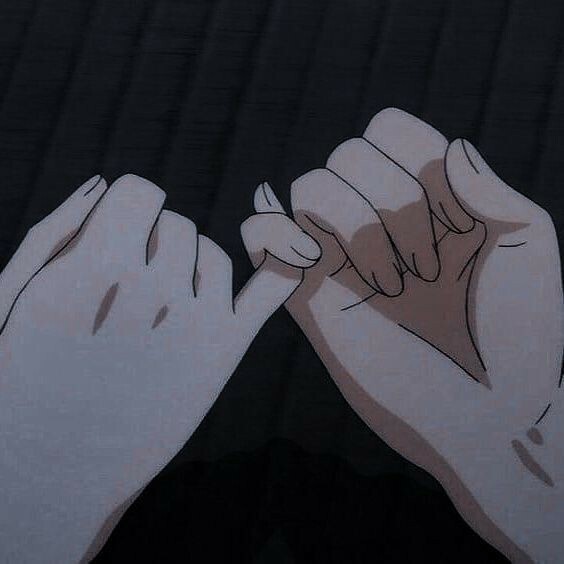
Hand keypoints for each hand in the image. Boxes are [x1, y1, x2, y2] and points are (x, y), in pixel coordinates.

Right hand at [0, 174, 318, 562]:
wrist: (56, 465)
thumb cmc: (25, 377)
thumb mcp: (15, 298)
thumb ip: (58, 230)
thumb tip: (106, 181)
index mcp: (95, 267)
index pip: (138, 191)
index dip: (129, 205)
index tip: (122, 227)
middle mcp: (152, 289)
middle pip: (176, 223)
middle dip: (155, 239)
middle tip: (135, 278)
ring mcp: (195, 320)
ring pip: (212, 251)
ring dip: (191, 261)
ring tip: (164, 297)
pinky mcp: (224, 349)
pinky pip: (271, 289)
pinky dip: (286, 259)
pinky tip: (299, 243)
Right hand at [243, 109, 563, 561]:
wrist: (482, 412)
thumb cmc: (517, 334)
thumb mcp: (524, 247)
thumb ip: (489, 189)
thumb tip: (450, 145)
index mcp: (426, 196)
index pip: (389, 129)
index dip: (414, 162)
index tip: (454, 226)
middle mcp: (378, 218)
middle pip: (346, 154)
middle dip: (389, 204)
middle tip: (426, 270)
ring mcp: (339, 254)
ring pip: (307, 187)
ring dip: (349, 226)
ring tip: (388, 287)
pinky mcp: (305, 293)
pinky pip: (261, 235)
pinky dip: (271, 231)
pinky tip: (310, 260)